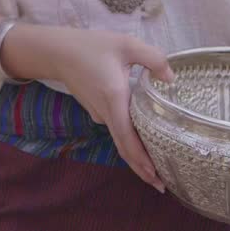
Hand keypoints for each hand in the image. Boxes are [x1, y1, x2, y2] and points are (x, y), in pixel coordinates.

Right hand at [16, 25, 173, 190]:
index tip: (155, 177)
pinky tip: (144, 140)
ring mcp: (99, 114)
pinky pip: (117, 128)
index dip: (141, 160)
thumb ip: (153, 59)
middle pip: (125, 148)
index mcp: (114, 99)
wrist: (58, 52)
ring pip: (121, 138)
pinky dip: (130, 139)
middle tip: (162, 185)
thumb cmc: (92, 46)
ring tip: (159, 166)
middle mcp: (106, 113)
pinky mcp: (97, 110)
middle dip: (142, 169)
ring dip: (138, 154)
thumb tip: (171, 78)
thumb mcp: (126, 45)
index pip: (128, 139)